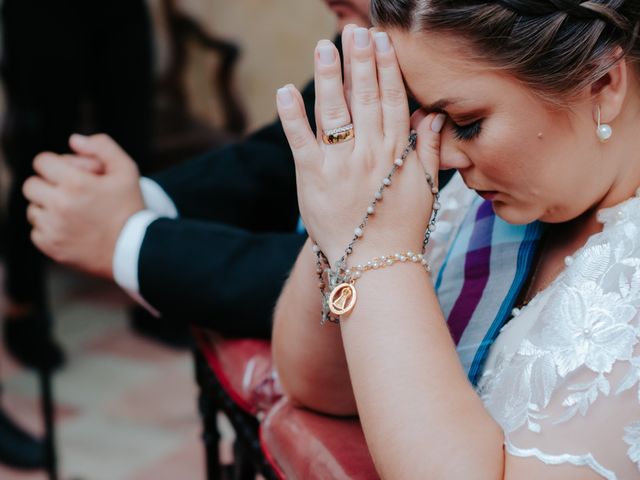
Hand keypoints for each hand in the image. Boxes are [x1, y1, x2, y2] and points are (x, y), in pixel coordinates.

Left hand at [23, 134, 144, 278]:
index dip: (55, 164)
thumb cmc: (131, 209)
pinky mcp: (51, 247)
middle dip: (48, 185)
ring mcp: (53, 228)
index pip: (42, 162)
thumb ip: (103, 147)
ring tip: (72, 213)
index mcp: (76, 184)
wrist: (134, 250)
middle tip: (68, 193)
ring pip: (32, 209)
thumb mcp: (127, 171)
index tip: (67, 173)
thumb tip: (74, 140)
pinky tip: (71, 229)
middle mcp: (60, 205)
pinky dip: (50, 229)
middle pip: (31, 185)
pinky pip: (36, 232)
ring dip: (48, 208)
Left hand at [276, 27, 443, 264]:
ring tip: (325, 46)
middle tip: (356, 31)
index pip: (393, 101)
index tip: (382, 42)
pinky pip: (301, 142)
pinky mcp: (314, 179)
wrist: (374, 263)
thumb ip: (430, 148)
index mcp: (396, 153)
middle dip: (360, 62)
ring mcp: (340, 165)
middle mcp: (369, 154)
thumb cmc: (401, 226)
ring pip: (335, 113)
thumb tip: (434, 113)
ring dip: (330, 77)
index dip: (387, 69)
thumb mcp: (426, 187)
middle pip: (365, 99)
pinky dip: (292, 117)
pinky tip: (284, 91)